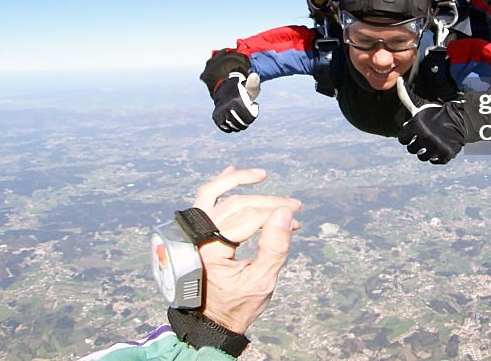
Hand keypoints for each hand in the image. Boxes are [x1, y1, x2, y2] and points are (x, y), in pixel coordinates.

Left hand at [192, 166, 301, 334]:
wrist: (213, 319)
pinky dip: (219, 184)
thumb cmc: (238, 304)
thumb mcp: (263, 281)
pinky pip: (204, 199)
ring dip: (239, 181)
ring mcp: (194, 232)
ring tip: (261, 175)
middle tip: (293, 206)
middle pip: (237, 205)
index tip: (296, 217)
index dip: (275, 213)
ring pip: (217, 195)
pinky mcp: (197, 231)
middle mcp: (199, 236)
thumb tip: (284, 213)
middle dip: (267, 202)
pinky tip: (232, 171)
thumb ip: (274, 247)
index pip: (249, 218)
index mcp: (212, 250)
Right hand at [212, 73, 260, 132]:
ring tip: (240, 114)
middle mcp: (226, 108)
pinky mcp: (216, 118)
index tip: (252, 105)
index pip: (250, 118)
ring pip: (235, 128)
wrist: (225, 90)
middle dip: (247, 119)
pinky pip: (227, 129)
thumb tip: (255, 75)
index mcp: (235, 101)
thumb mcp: (248, 86)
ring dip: (240, 124)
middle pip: (243, 124)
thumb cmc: (241, 89)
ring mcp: (220, 114)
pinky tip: (234, 119)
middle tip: (246, 111)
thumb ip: (253, 83)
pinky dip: (232, 127)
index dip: (253, 113)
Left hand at [396, 77, 465, 163]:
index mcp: (416, 126)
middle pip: (411, 149)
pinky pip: (434, 161)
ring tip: (431, 144)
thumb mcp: (420, 105)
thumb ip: (406, 96)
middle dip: (416, 144)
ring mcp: (435, 147)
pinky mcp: (445, 155)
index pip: (402, 139)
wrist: (461, 119)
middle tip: (424, 138)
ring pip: (422, 157)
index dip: (407, 135)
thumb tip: (398, 79)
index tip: (415, 132)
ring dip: (425, 152)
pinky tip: (439, 148)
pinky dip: (436, 157)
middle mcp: (424, 137)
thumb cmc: (436, 112)